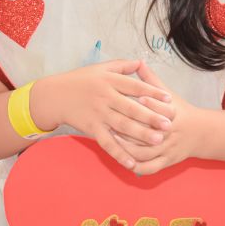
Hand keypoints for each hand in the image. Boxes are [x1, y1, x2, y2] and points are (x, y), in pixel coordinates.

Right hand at [32, 60, 174, 169]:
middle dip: (151, 117)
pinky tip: (131, 163)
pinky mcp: (91, 128)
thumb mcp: (100, 68)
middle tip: (169, 124)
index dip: (152, 92)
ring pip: (122, 126)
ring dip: (141, 134)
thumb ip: (122, 65)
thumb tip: (141, 62)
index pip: (135, 86)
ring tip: (158, 140)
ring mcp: (98, 114)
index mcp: (109, 80)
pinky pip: (107, 142)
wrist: (54, 95)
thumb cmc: (80, 80)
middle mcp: (105, 97)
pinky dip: (119, 153)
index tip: (169, 99)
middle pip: (132, 108)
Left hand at [113, 63, 202, 175]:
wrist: (201, 133)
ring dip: (129, 149)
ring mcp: (168, 149)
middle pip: (151, 132)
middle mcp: (170, 132)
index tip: (132, 98)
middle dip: (131, 129)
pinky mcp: (167, 162)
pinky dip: (137, 167)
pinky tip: (124, 162)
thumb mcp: (168, 94)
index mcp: (172, 113)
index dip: (148, 104)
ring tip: (113, 141)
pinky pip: (150, 168)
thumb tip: (138, 62)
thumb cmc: (180, 110)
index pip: (161, 109)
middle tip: (111, 122)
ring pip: (146, 152)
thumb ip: (151, 80)